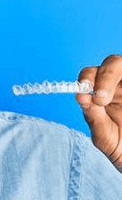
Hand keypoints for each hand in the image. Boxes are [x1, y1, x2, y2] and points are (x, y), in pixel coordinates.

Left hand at [76, 55, 121, 169]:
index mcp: (102, 93)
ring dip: (114, 76)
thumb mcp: (105, 137)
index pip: (90, 74)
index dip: (86, 78)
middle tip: (101, 98)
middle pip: (113, 63)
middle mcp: (120, 85)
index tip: (83, 92)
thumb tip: (81, 97)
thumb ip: (93, 117)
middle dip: (105, 76)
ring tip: (107, 99)